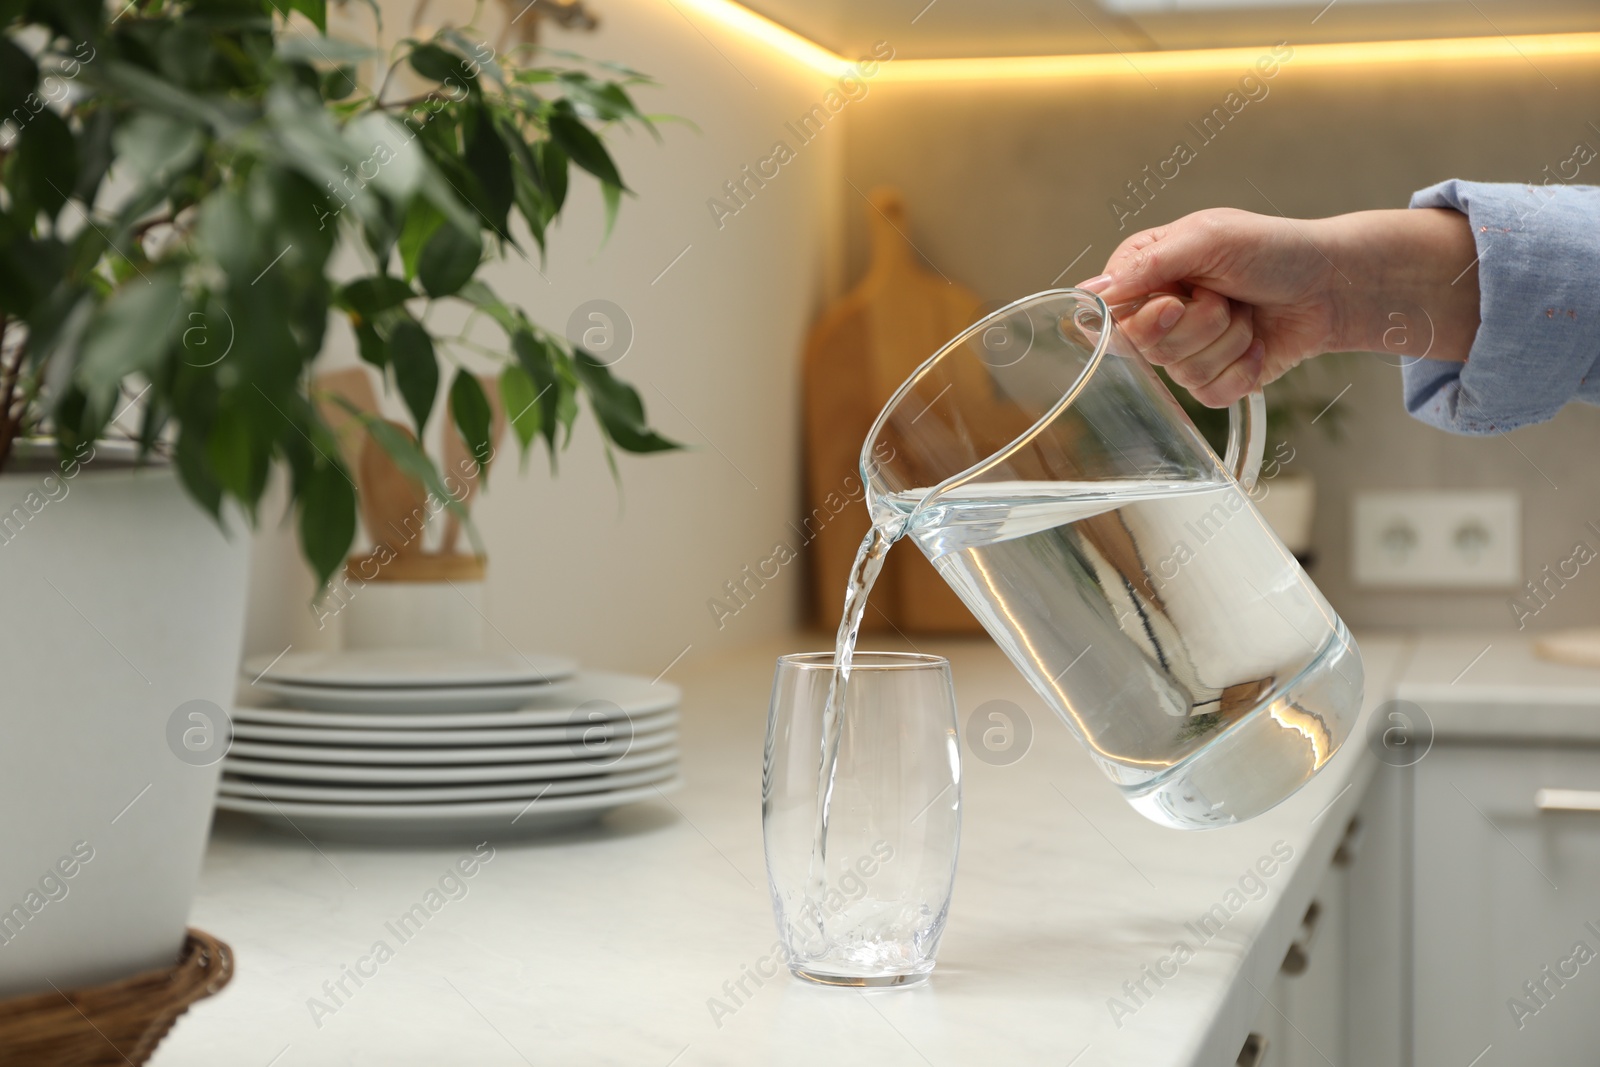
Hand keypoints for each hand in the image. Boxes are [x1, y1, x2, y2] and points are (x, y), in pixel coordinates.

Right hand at [1077, 206, 1478, 407]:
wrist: (1331, 284)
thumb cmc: (1273, 249)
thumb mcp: (1208, 237)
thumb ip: (1147, 264)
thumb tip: (1092, 294)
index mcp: (1146, 274)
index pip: (1110, 315)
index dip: (1144, 317)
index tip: (1177, 299)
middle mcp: (1159, 314)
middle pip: (1145, 348)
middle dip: (1198, 324)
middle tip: (1225, 298)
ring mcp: (1185, 351)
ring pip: (1181, 372)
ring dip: (1228, 340)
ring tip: (1247, 313)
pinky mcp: (1214, 381)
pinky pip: (1209, 394)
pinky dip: (1242, 369)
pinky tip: (1257, 343)